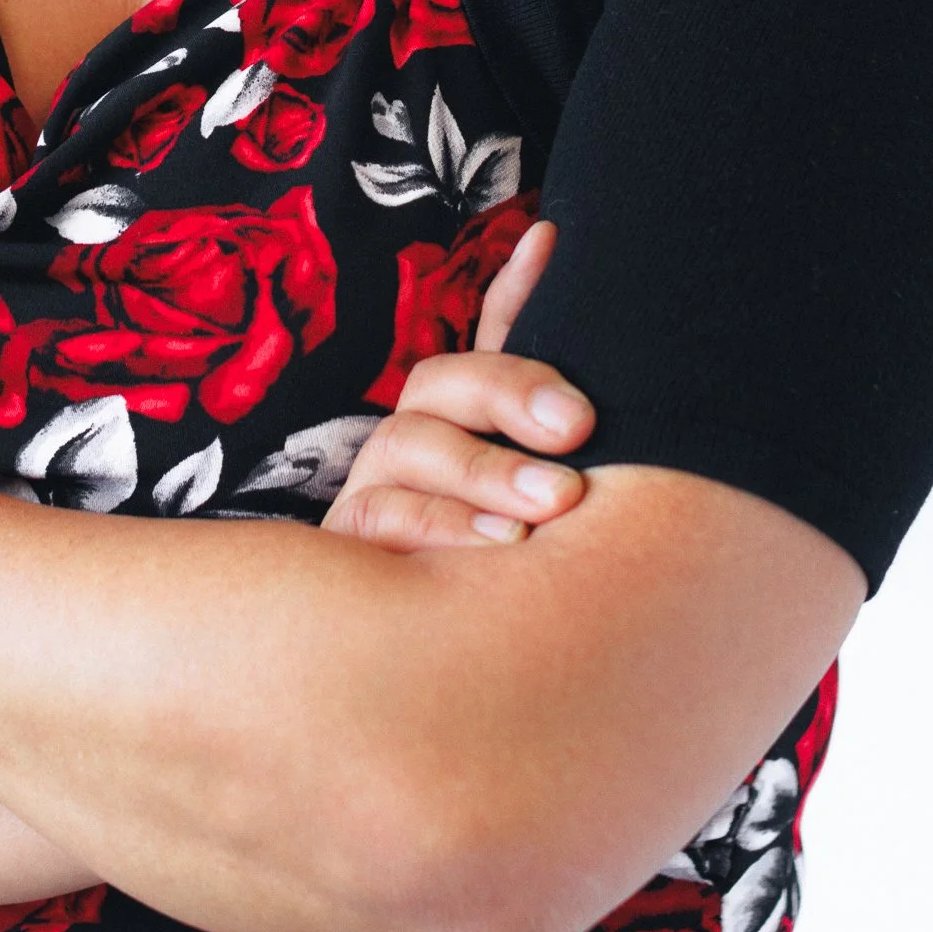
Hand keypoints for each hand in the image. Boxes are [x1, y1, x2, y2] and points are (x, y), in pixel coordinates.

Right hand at [322, 220, 594, 551]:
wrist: (435, 689)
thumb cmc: (507, 580)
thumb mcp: (544, 498)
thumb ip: (557, 413)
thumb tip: (580, 284)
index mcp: (467, 419)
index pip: (490, 336)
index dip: (519, 288)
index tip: (552, 241)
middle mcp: (414, 441)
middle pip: (446, 382)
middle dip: (512, 393)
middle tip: (580, 429)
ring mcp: (377, 489)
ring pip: (413, 446)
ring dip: (489, 470)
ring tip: (557, 502)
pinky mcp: (352, 548)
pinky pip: (385, 520)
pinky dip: (447, 529)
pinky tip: (508, 551)